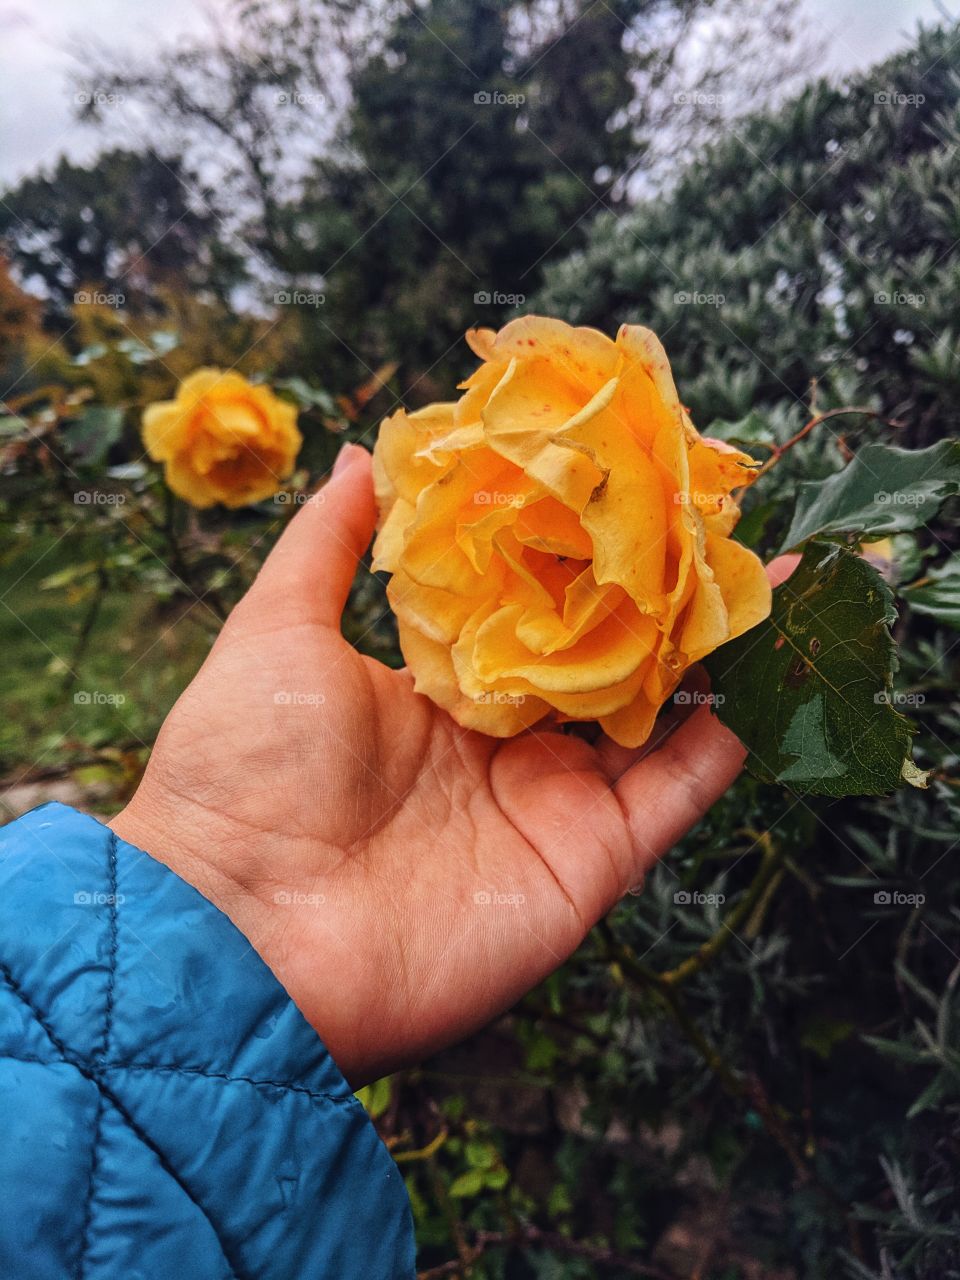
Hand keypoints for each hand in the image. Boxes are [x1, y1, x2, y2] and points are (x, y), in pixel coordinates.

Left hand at [110, 445, 793, 1083]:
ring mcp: (553, 800)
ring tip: (764, 572)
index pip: (534, 605)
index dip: (580, 549)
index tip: (626, 481)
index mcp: (443, 686)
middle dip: (662, 592)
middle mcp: (507, 742)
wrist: (242, 933)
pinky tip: (764, 659)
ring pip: (660, 714)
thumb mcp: (275, 628)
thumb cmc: (241, 771)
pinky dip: (730, 730)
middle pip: (609, 656)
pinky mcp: (591, 860)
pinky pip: (679, 789)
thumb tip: (360, 453)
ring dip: (713, 649)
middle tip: (717, 516)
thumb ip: (328, 543)